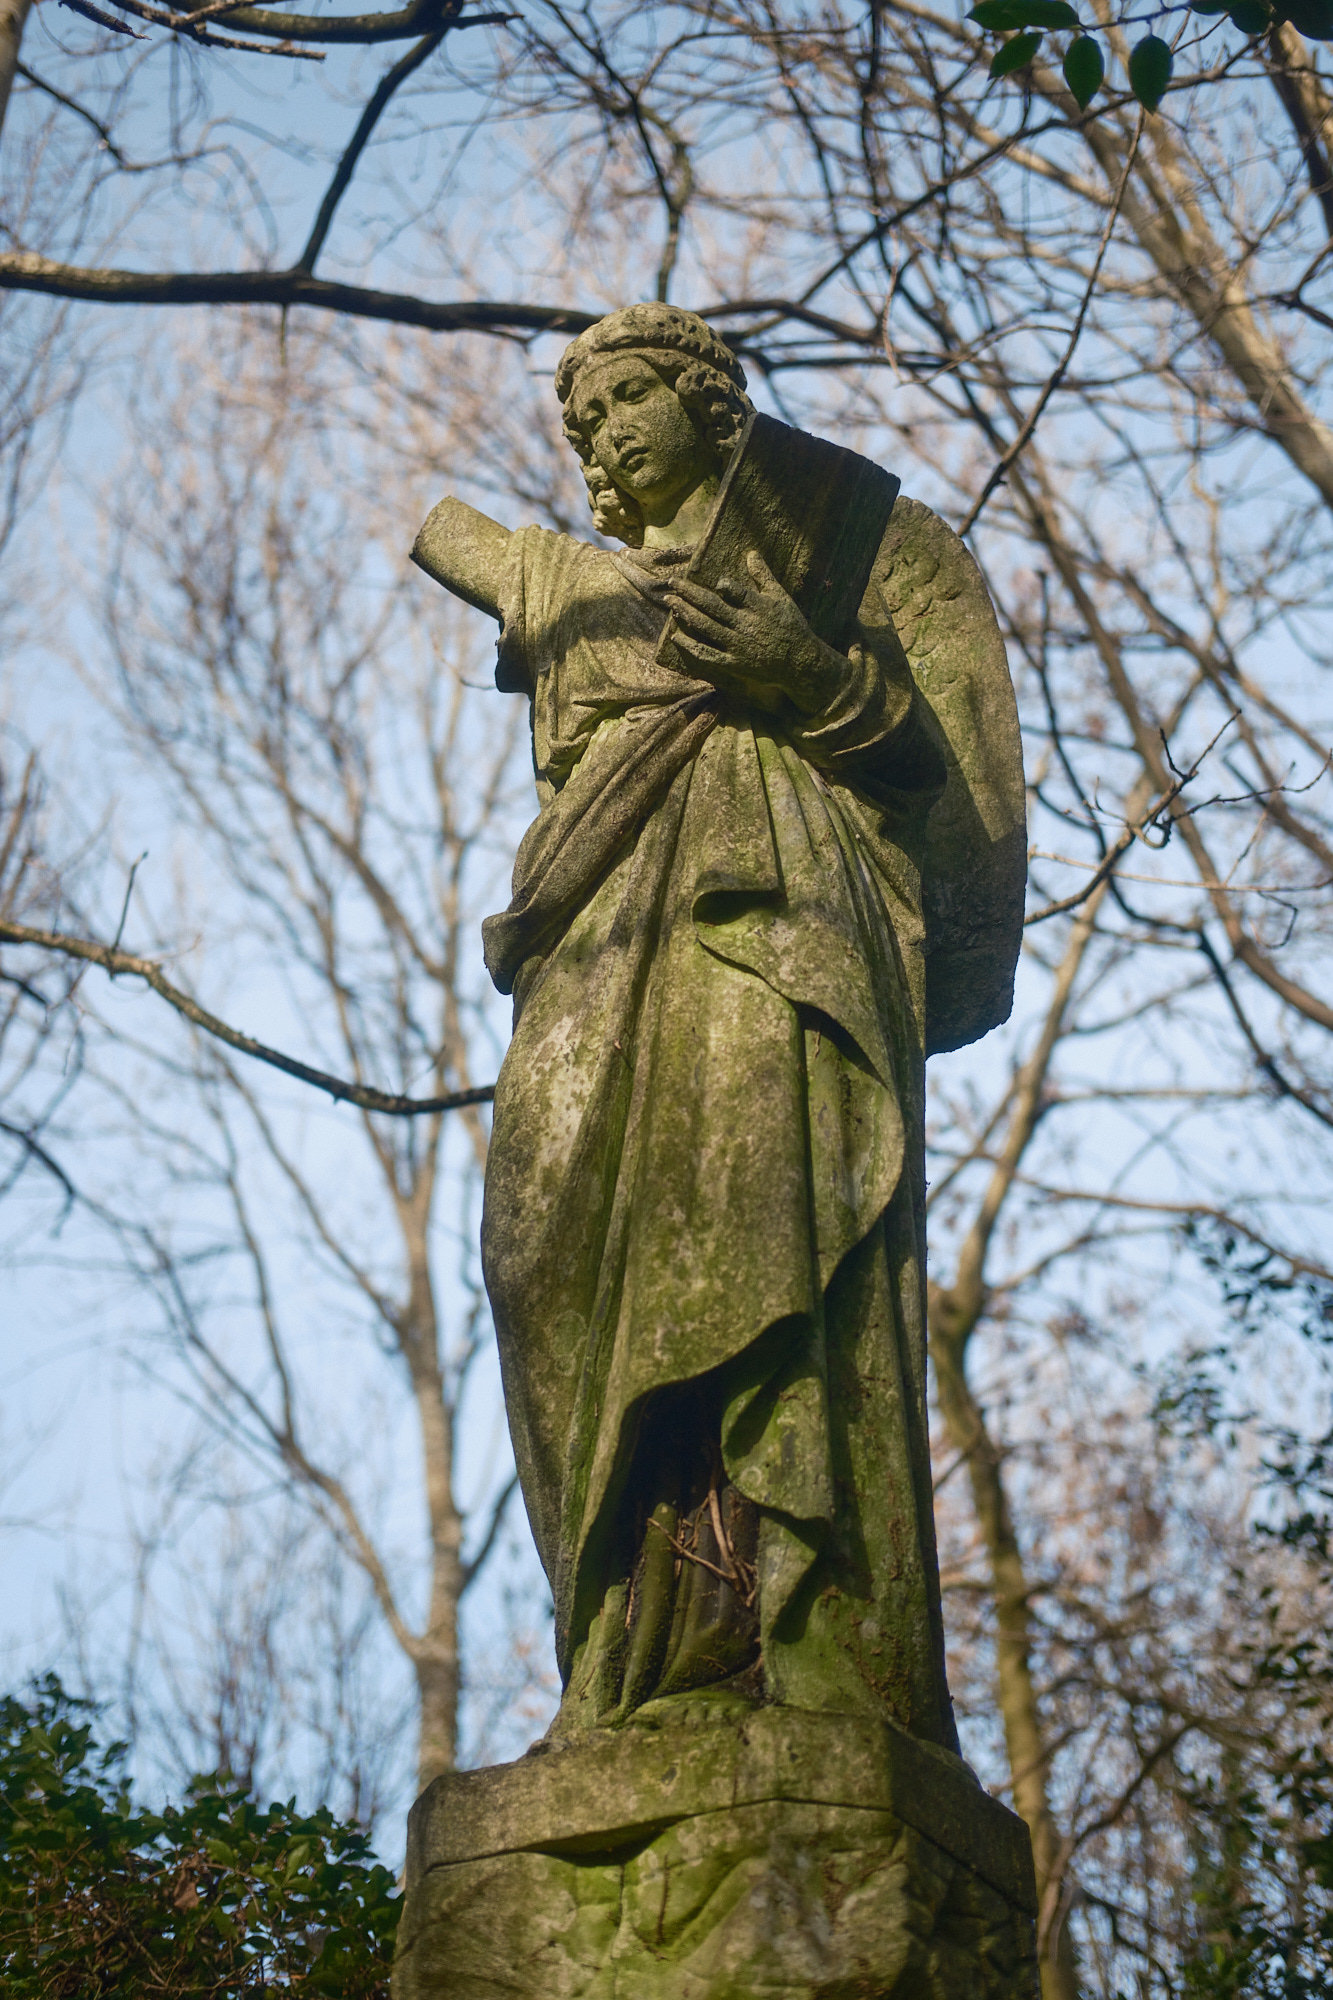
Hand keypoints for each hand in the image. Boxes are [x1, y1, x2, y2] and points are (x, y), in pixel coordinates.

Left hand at [666, 551, 844, 714]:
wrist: (798, 662)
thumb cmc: (790, 626)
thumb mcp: (781, 598)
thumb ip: (763, 576)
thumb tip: (751, 553)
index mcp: (758, 608)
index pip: (738, 593)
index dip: (726, 586)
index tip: (714, 580)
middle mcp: (745, 626)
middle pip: (713, 607)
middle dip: (690, 594)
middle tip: (671, 582)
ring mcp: (737, 645)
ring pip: (706, 627)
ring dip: (685, 613)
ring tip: (669, 601)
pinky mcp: (732, 663)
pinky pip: (707, 654)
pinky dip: (690, 646)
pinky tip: (676, 636)